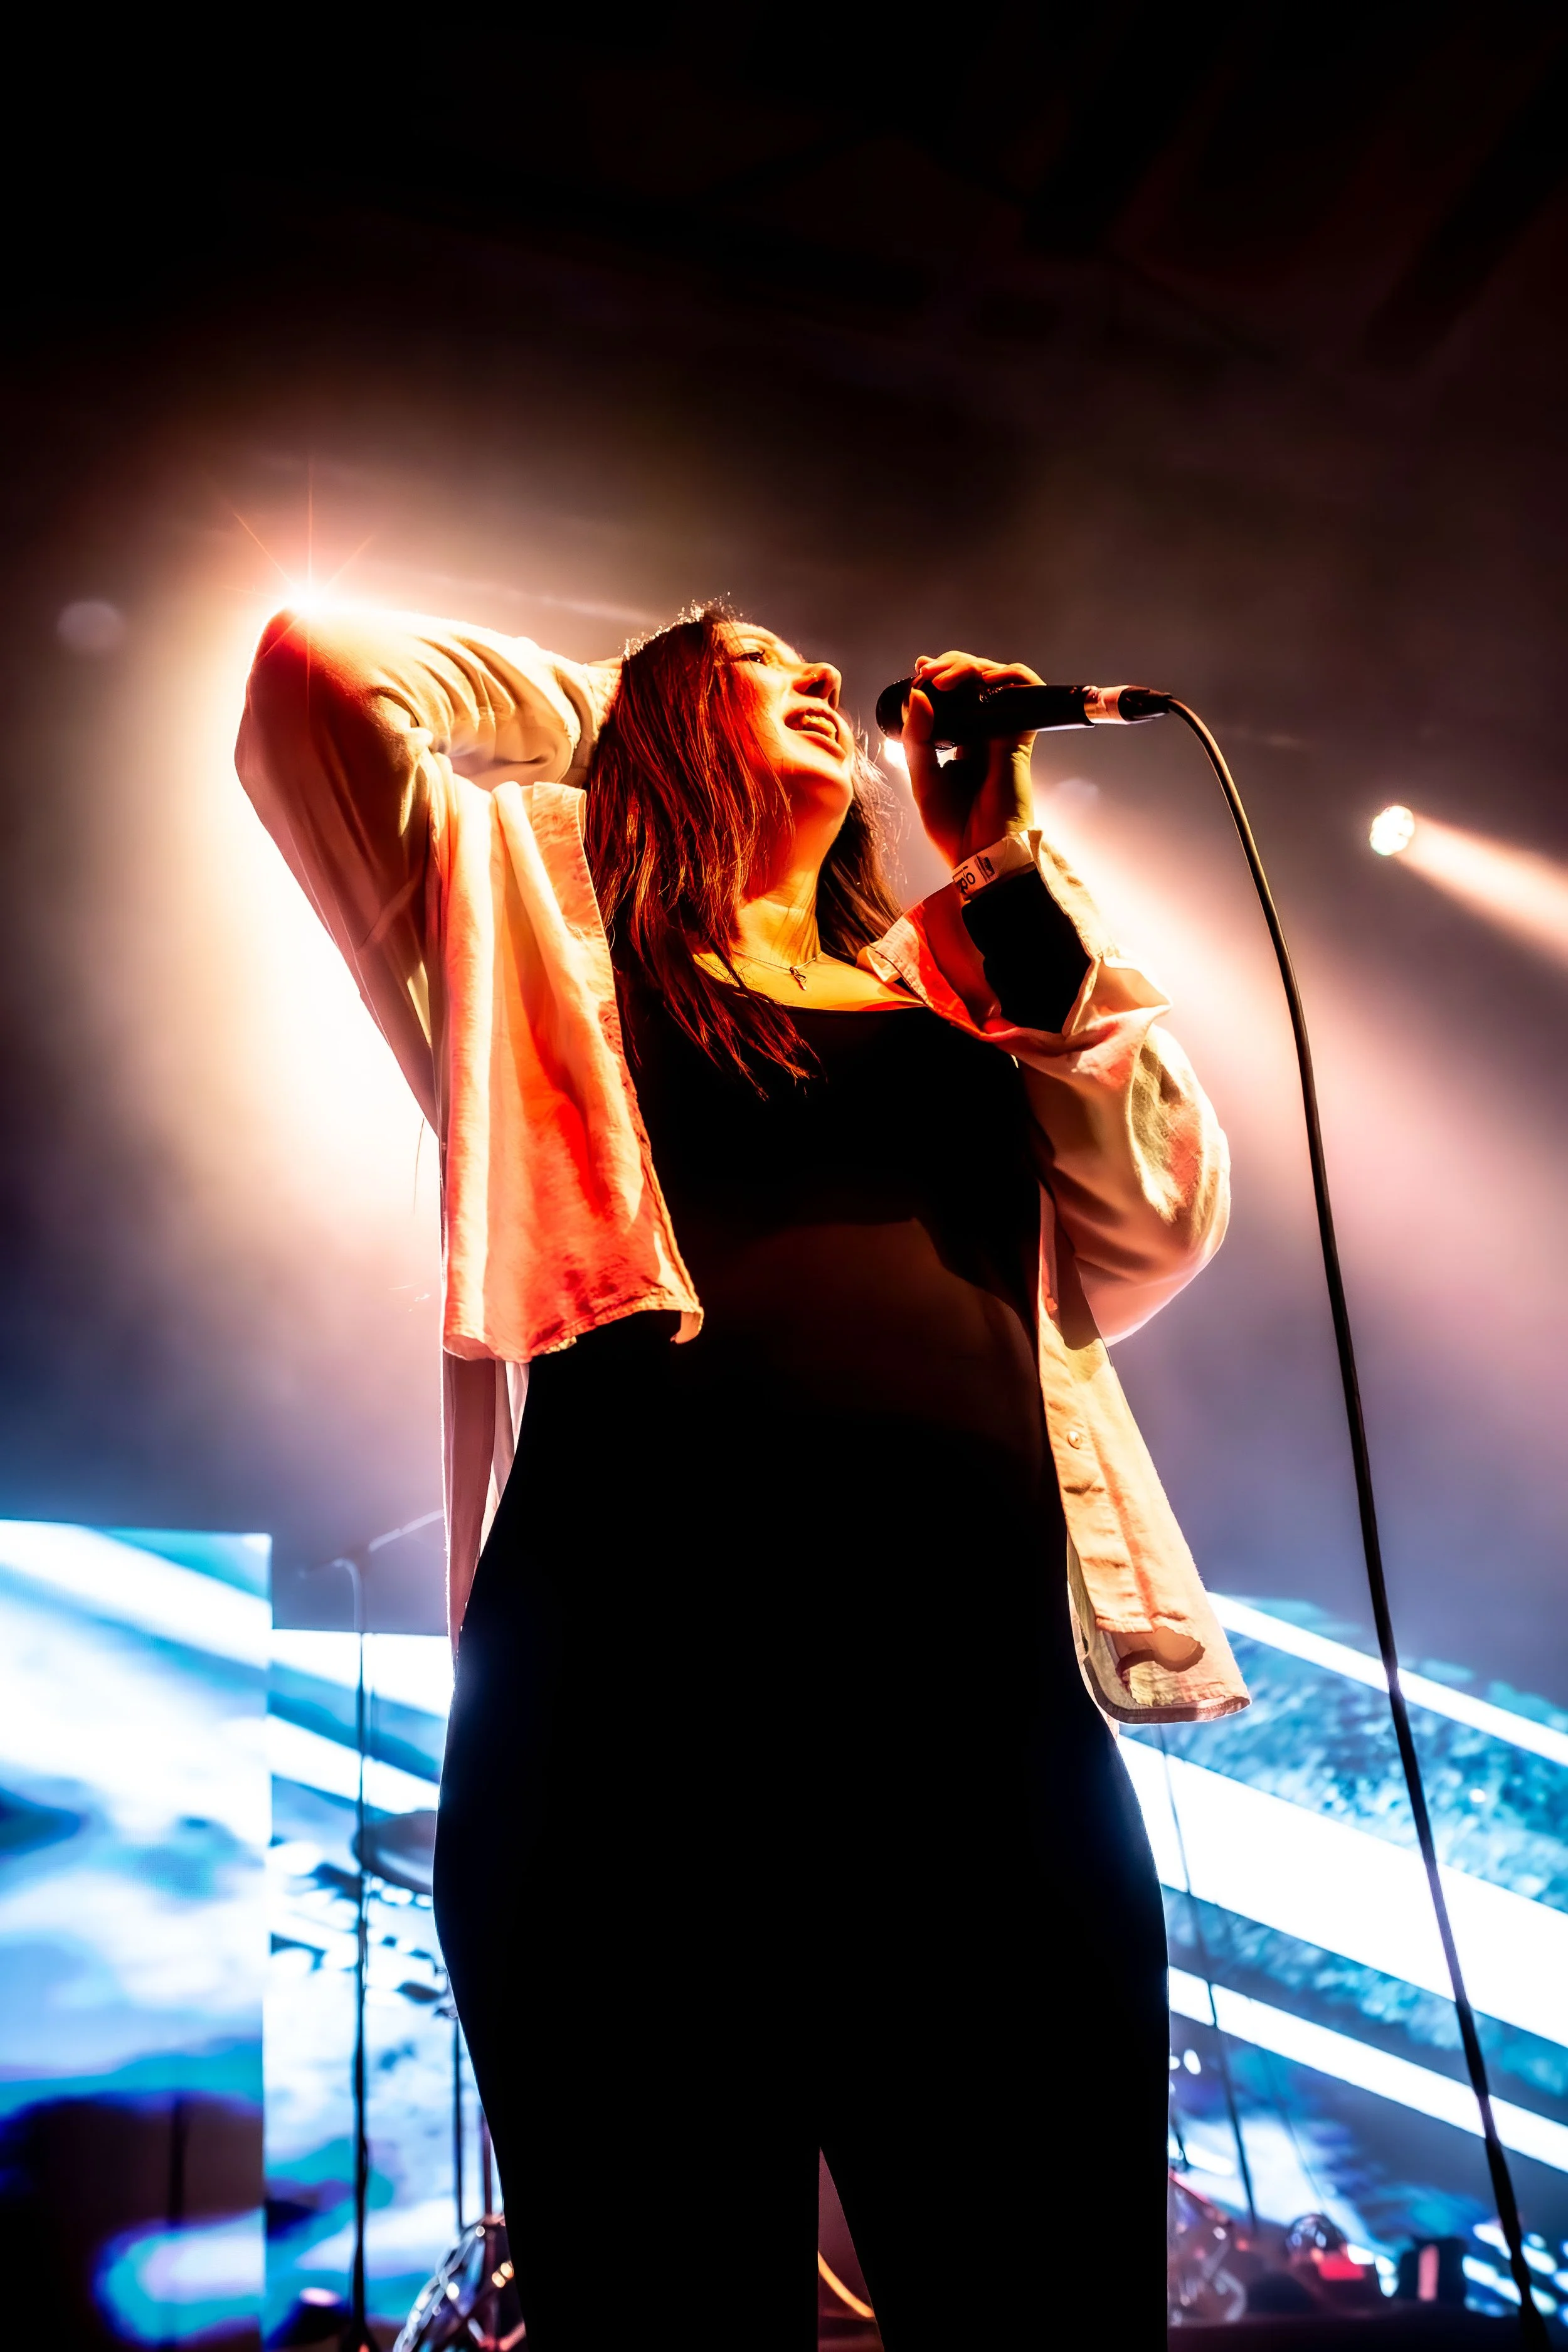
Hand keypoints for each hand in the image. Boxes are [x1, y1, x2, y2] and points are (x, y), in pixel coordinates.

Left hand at [902, 650, 1041, 868]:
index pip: (955, 698)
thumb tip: (918, 695)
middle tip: (928, 670)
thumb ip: (917, 739)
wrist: (982, 855)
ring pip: (998, 680)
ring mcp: (1004, 734)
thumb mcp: (922, 781)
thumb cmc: (954, 828)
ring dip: (971, 667)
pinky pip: (1026, 693)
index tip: (919, 669)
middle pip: (975, 683)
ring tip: (945, 677)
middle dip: (952, 666)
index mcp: (962, 746)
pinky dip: (1010, 676)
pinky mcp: (1020, 737)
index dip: (940, 677)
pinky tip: (984, 681)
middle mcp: (985, 736)